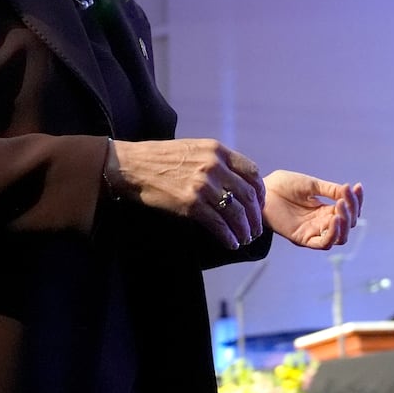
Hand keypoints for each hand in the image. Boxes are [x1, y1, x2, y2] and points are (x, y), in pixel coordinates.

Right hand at [107, 139, 264, 248]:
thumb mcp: (194, 149)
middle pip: (248, 195)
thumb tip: (235, 180)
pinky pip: (218, 224)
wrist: (132, 166)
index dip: (261, 192)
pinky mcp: (191, 204)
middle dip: (255, 216)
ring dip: (245, 230)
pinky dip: (228, 237)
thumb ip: (216, 160)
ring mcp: (203, 186)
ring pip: (236, 213)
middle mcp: (214, 166)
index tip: (259, 205)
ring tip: (245, 239)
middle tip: (256, 229)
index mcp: (217, 150)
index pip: (252, 172)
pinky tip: (231, 243)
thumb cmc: (161, 158)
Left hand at [263, 172, 361, 249]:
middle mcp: (321, 222)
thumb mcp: (311, 185)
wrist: (263, 190)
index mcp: (325, 210)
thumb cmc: (284, 186)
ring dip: (345, 224)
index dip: (356, 201)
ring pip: (339, 238)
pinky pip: (322, 243)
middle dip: (351, 211)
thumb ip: (330, 190)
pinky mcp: (302, 238)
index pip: (348, 211)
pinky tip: (334, 219)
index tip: (357, 187)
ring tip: (341, 208)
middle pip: (347, 225)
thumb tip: (350, 191)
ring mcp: (312, 231)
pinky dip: (332, 234)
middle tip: (345, 198)